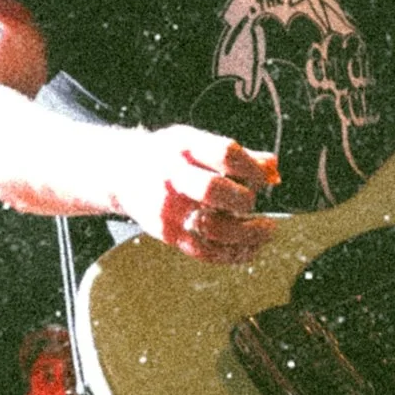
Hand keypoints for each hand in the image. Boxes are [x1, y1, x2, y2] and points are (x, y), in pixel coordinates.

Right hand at [113, 123, 278, 260]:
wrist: (120, 172)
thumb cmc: (167, 155)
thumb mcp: (196, 142)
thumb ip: (237, 155)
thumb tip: (274, 168)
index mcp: (182, 146)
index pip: (225, 154)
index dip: (253, 168)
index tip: (266, 178)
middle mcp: (172, 176)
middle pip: (214, 190)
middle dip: (244, 200)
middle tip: (252, 202)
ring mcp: (168, 208)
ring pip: (215, 228)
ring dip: (250, 234)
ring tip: (266, 230)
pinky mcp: (168, 234)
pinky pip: (208, 252)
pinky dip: (236, 253)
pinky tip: (249, 247)